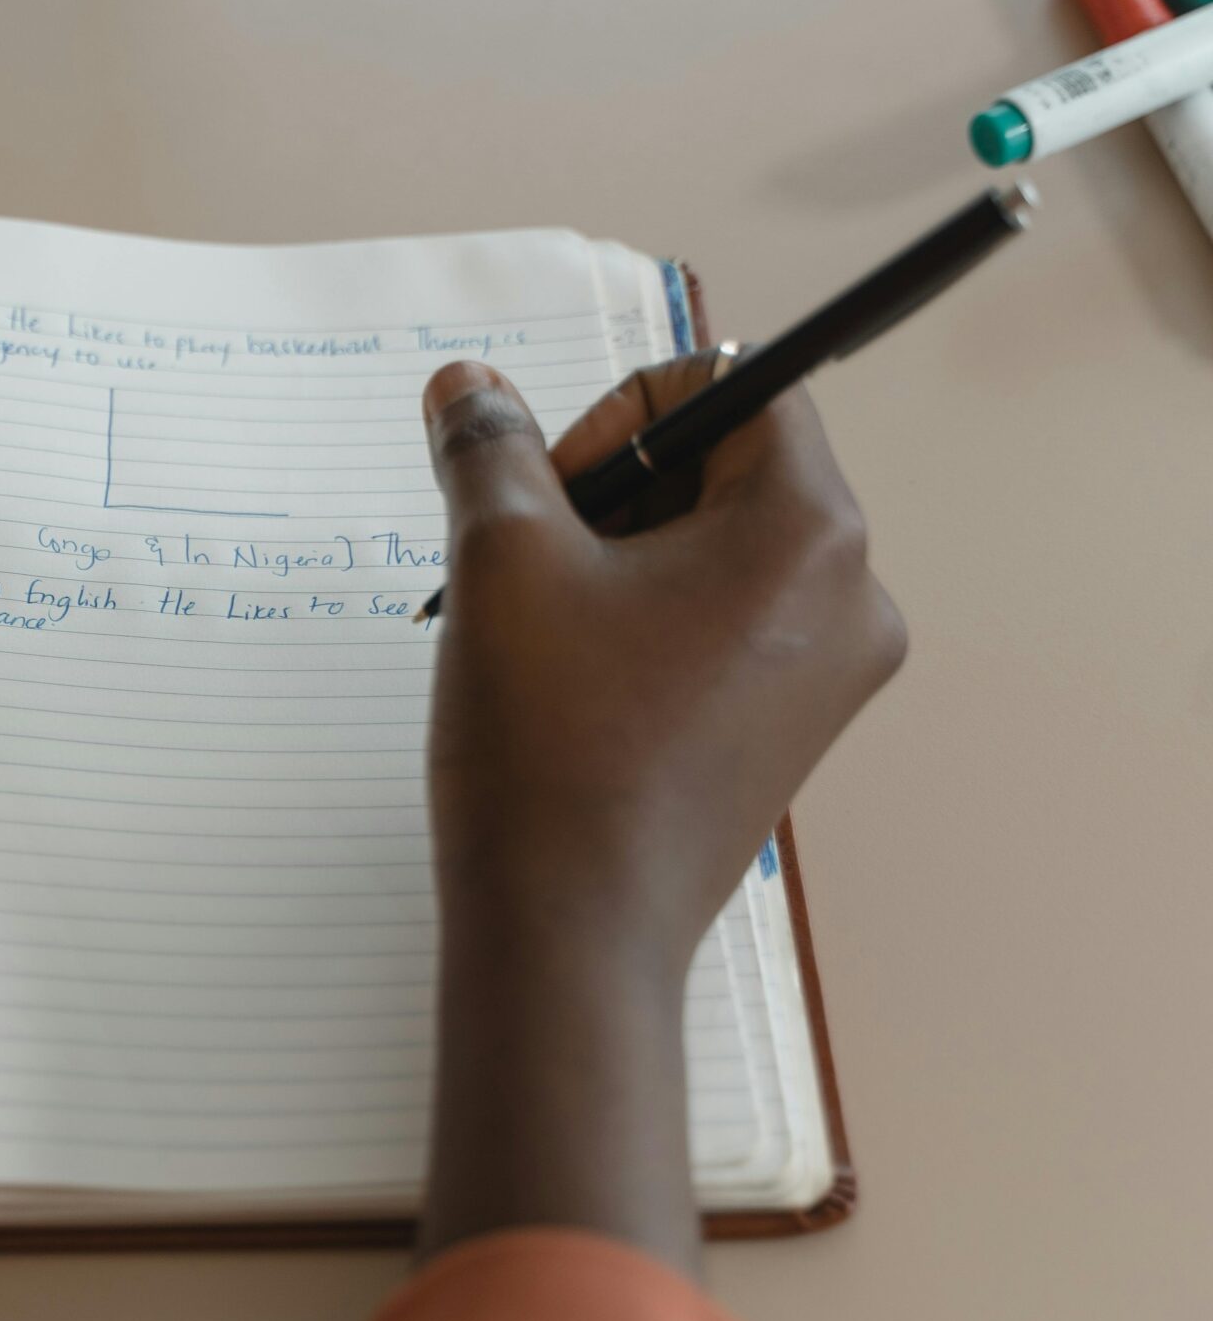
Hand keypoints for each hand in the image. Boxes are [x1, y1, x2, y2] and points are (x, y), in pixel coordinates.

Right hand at [415, 352, 904, 1269]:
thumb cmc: (552, 743)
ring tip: (541, 631)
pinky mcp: (791, 731)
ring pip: (715, 552)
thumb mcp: (502, 560)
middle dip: (610, 491)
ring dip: (617, 559)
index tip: (545, 491)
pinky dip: (643, 624)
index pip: (731, 388)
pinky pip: (722, 627)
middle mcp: (851, 594)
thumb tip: (469, 388)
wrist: (573, 932)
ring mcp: (831, 673)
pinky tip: (572, 681)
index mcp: (810, 529)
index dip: (617, 412)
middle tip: (526, 562)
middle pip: (725, 469)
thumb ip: (489, 451)